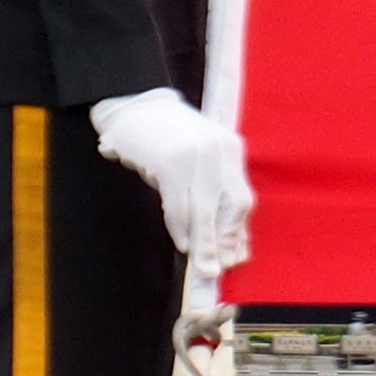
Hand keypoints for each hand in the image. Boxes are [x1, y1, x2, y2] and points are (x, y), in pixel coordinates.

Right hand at [91, 86, 253, 266]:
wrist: (134, 105)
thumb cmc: (166, 138)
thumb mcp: (198, 160)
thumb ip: (213, 191)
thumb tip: (228, 237)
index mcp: (231, 149)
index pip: (242, 198)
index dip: (238, 231)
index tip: (237, 257)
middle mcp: (219, 151)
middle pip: (229, 206)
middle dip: (224, 242)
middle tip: (220, 270)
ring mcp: (196, 155)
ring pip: (204, 210)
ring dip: (203, 243)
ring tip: (203, 266)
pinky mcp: (171, 162)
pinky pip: (179, 204)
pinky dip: (180, 227)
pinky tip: (182, 242)